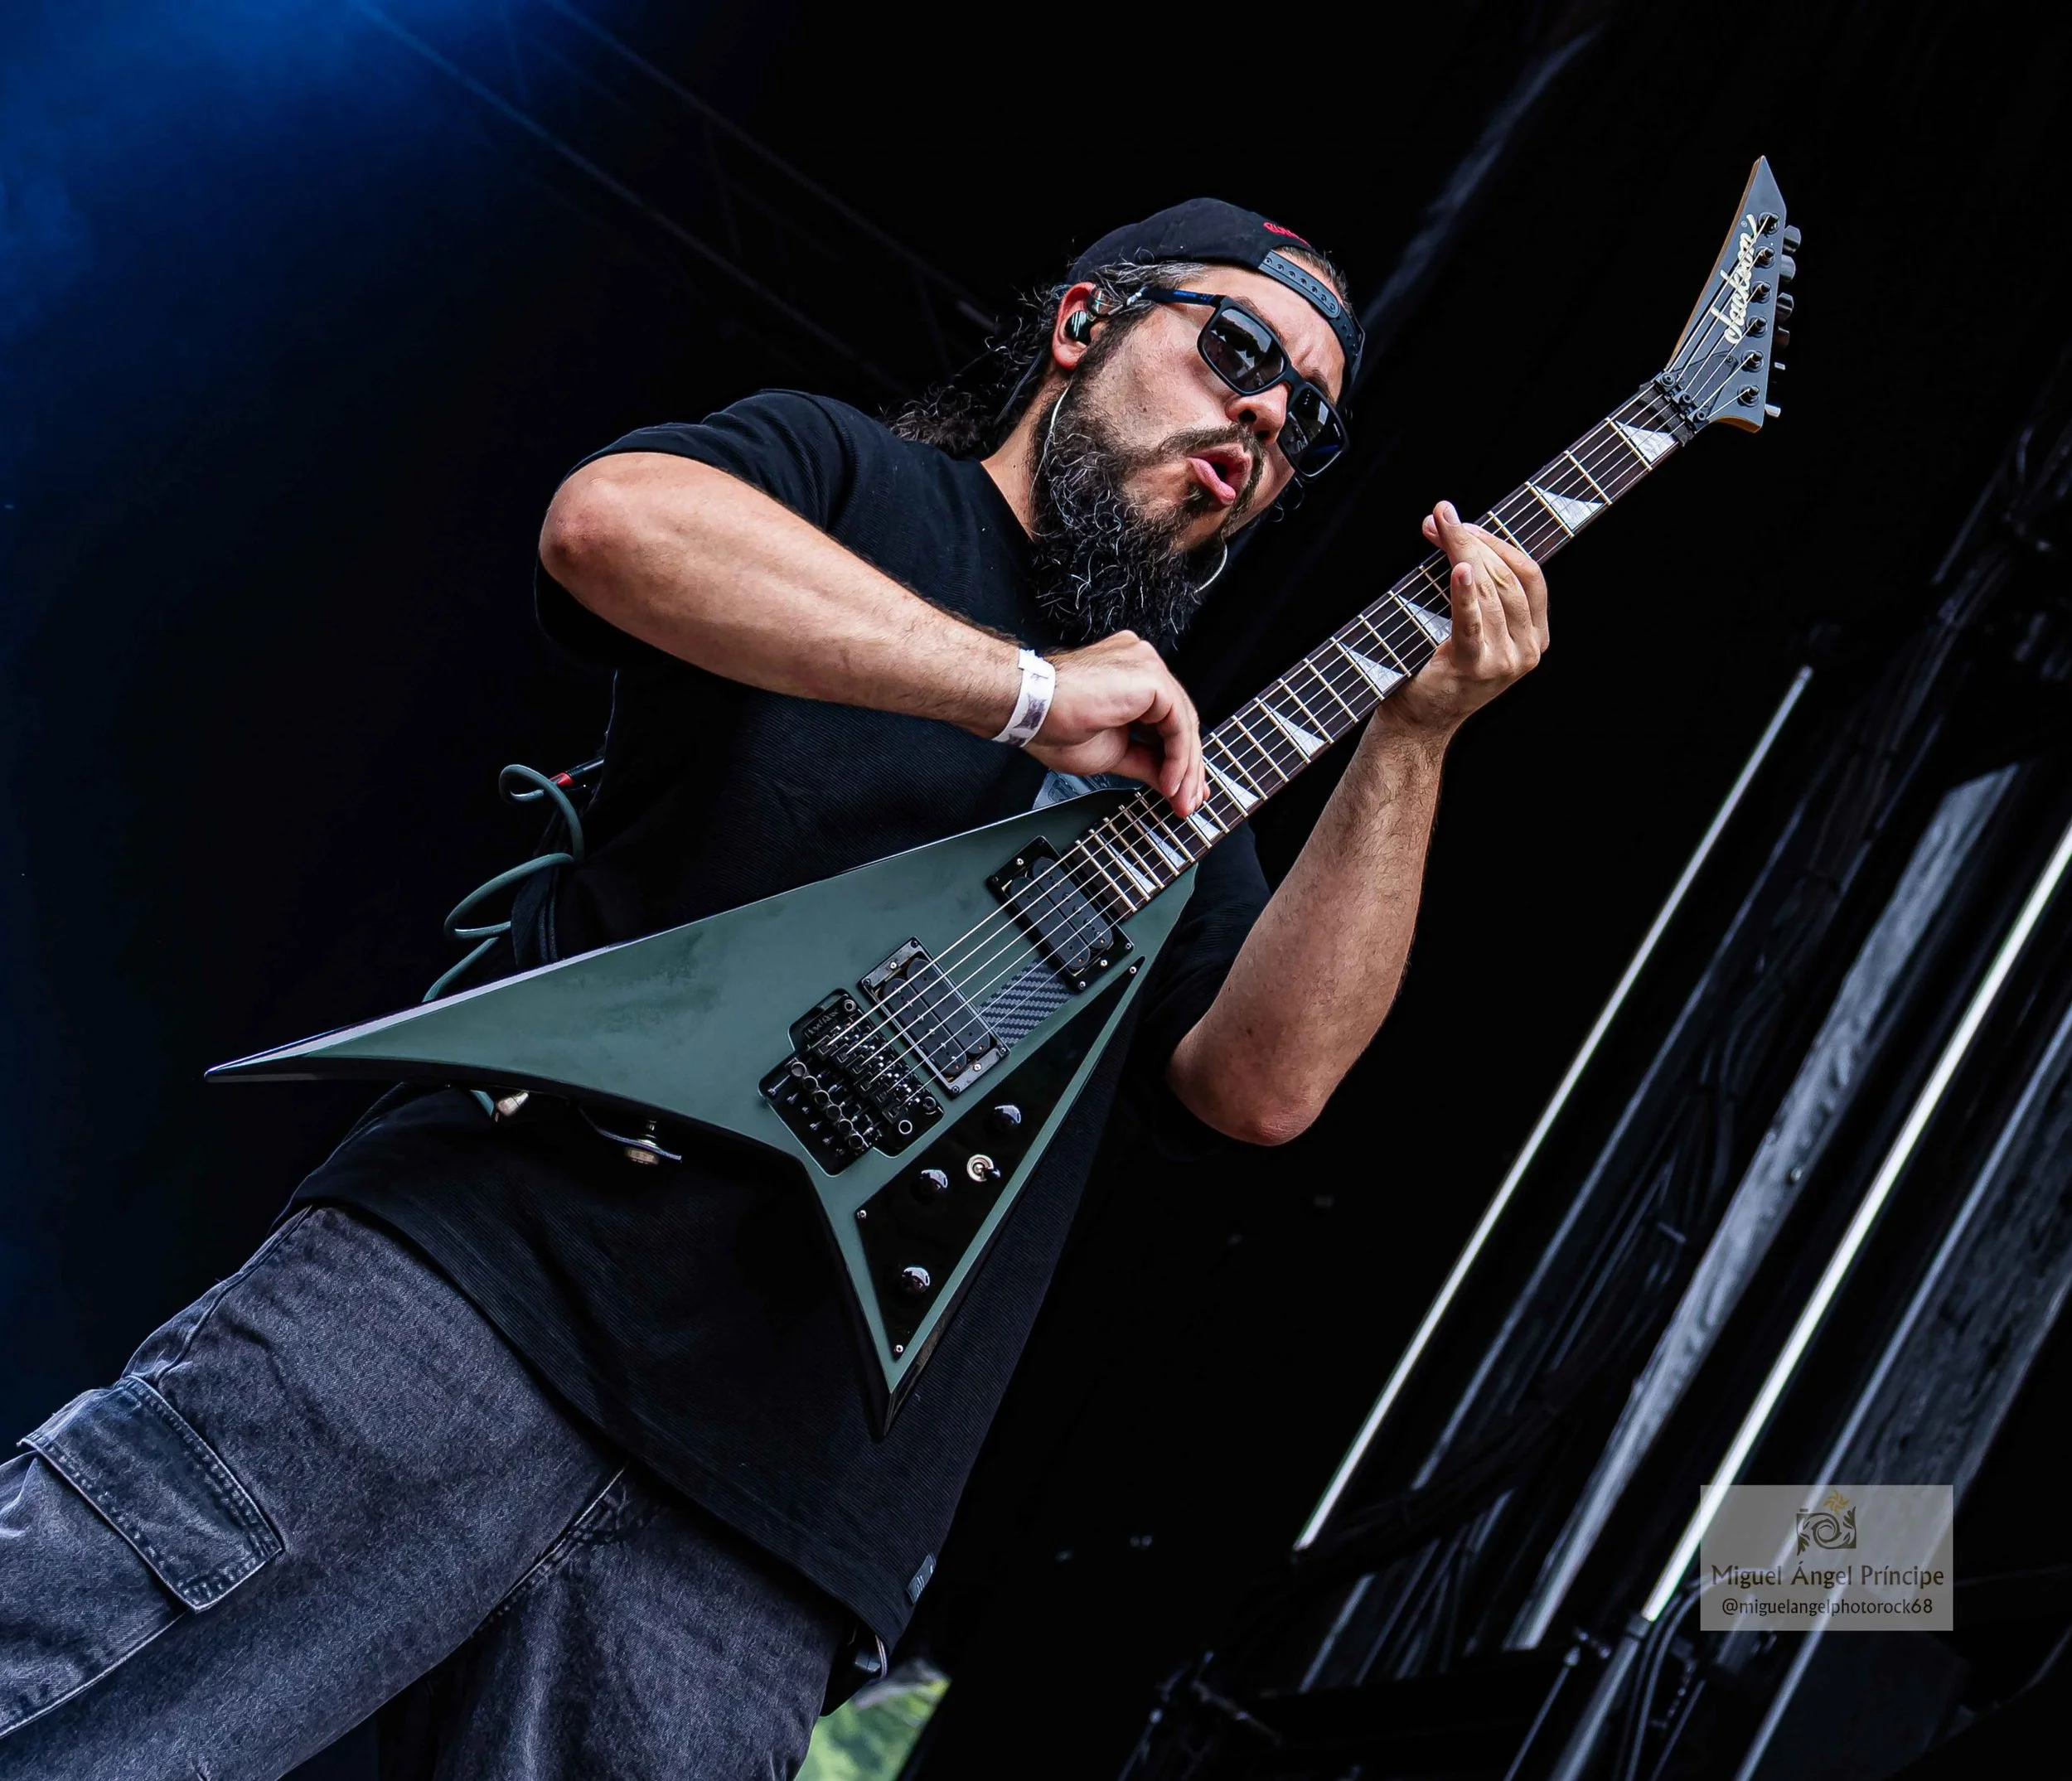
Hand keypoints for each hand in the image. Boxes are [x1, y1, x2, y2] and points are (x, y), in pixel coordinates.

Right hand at [1025, 630, 1205, 814]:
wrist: (1031, 709)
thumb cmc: (1054, 723)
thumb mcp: (1113, 753)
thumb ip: (1146, 764)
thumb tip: (1171, 783)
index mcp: (1130, 677)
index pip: (1167, 719)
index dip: (1178, 758)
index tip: (1182, 789)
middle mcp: (1142, 664)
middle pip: (1179, 720)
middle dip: (1187, 767)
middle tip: (1189, 801)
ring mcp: (1147, 666)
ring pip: (1183, 722)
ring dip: (1186, 767)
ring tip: (1181, 798)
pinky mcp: (1151, 676)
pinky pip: (1179, 722)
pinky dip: (1179, 757)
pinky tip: (1171, 781)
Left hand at [1385, 501, 1548, 737]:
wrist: (1418, 723)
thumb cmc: (1438, 669)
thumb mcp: (1466, 624)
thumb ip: (1468, 581)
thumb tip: (1443, 523)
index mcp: (1535, 636)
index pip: (1528, 575)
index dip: (1498, 541)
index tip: (1464, 521)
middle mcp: (1527, 650)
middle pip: (1508, 577)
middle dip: (1473, 541)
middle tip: (1442, 516)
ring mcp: (1505, 661)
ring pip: (1491, 592)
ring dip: (1462, 553)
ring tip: (1438, 528)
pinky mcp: (1475, 668)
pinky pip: (1472, 622)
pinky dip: (1465, 593)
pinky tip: (1460, 569)